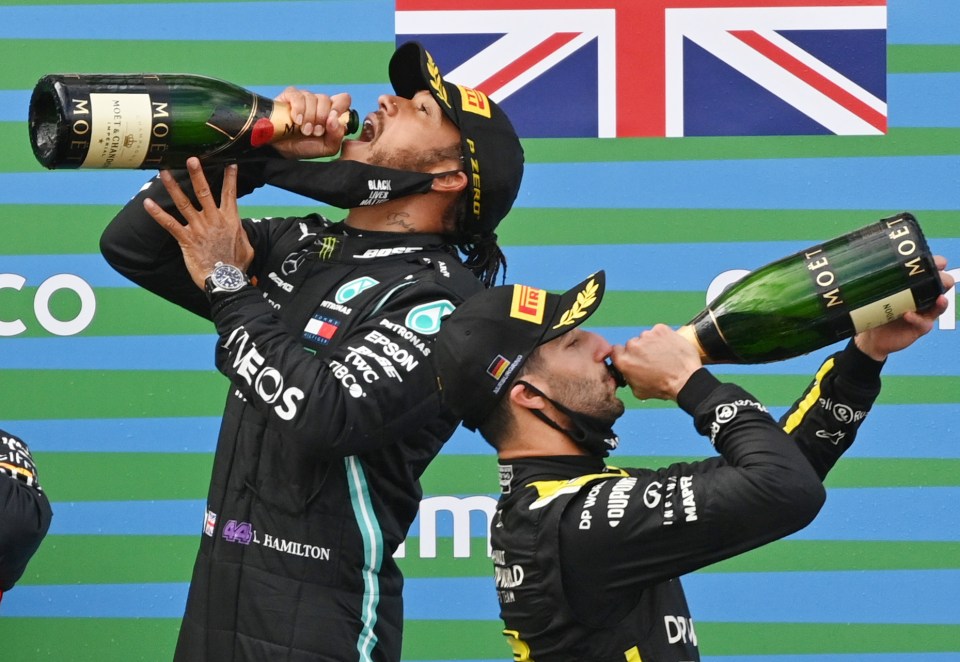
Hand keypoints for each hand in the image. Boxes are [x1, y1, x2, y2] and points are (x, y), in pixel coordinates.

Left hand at [143, 158, 254, 289]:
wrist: (227, 280)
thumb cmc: (237, 265)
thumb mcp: (246, 246)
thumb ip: (240, 233)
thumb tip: (238, 228)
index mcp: (230, 220)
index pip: (230, 194)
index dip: (230, 178)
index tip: (229, 164)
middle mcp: (214, 220)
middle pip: (204, 192)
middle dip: (197, 174)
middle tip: (191, 159)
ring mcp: (199, 228)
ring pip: (184, 203)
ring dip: (173, 187)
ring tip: (163, 172)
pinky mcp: (186, 239)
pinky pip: (169, 224)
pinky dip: (157, 214)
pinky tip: (147, 203)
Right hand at [271, 87, 352, 159]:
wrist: (284, 149)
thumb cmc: (306, 146)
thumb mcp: (327, 147)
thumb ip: (337, 135)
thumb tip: (335, 119)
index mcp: (331, 112)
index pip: (343, 99)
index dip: (339, 108)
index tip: (330, 122)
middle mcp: (319, 103)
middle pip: (326, 100)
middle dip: (320, 119)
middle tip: (314, 132)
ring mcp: (305, 98)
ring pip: (312, 98)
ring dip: (308, 118)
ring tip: (304, 130)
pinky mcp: (290, 95)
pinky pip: (298, 96)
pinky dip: (298, 110)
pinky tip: (296, 120)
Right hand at [611, 324, 702, 400]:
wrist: (685, 379)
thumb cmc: (663, 387)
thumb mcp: (638, 391)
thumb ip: (628, 377)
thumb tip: (627, 372)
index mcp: (624, 360)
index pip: (615, 350)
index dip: (624, 354)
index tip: (633, 358)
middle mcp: (633, 346)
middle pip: (632, 344)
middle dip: (640, 351)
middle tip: (652, 360)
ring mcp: (647, 336)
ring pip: (646, 338)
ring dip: (652, 344)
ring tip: (664, 356)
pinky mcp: (660, 329)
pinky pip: (658, 332)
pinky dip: (663, 338)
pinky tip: (669, 349)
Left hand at [854, 255, 953, 360]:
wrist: (873, 336)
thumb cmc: (876, 309)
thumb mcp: (876, 292)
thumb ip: (877, 280)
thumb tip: (867, 262)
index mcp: (915, 284)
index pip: (931, 270)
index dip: (936, 264)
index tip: (937, 262)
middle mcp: (924, 296)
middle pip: (943, 285)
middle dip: (942, 280)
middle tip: (938, 277)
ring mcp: (924, 312)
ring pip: (940, 305)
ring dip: (940, 301)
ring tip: (939, 298)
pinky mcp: (920, 327)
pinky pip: (923, 322)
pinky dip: (917, 318)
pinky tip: (908, 315)